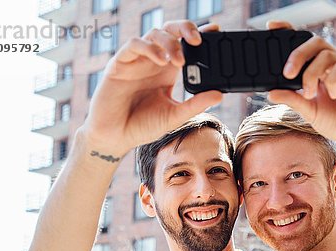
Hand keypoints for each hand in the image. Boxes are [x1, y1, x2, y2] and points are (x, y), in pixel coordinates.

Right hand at [79, 20, 222, 155]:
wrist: (116, 137)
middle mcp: (154, 61)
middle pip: (171, 31)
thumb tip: (220, 94)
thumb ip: (196, 104)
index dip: (199, 34)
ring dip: (170, 43)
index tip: (214, 29)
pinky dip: (149, 48)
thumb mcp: (175, 116)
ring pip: (154, 34)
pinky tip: (161, 61)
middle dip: (185, 29)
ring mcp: (137, 60)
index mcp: (169, 71)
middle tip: (197, 41)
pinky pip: (134, 45)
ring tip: (179, 60)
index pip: (185, 45)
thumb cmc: (143, 126)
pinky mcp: (120, 63)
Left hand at [266, 21, 335, 152]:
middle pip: (315, 42)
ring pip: (327, 54)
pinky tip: (332, 95)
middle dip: (298, 54)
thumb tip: (270, 92)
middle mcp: (333, 64)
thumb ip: (292, 100)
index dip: (289, 31)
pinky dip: (332, 80)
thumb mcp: (308, 111)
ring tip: (309, 94)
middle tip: (288, 74)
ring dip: (312, 74)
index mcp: (318, 68)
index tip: (272, 27)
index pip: (304, 43)